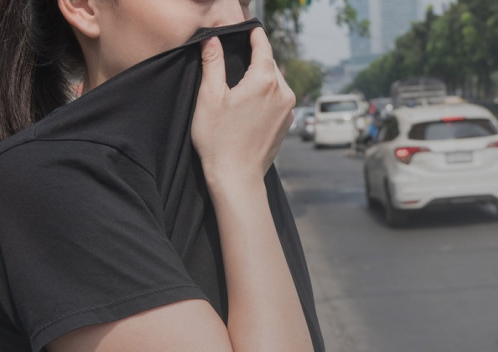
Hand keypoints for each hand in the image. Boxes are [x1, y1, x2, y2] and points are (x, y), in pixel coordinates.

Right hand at [191, 28, 295, 187]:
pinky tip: (250, 103)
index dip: (254, 34)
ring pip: (276, 82)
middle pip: (270, 63)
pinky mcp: (287, 124)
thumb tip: (212, 39)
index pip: (263, 45)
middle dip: (256, 57)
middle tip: (238, 54)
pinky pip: (279, 99)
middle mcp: (283, 92)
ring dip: (262, 77)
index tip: (248, 27)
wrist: (237, 178)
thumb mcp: (209, 97)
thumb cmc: (219, 140)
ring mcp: (289, 110)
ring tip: (242, 81)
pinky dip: (268, 95)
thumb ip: (213, 63)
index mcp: (265, 80)